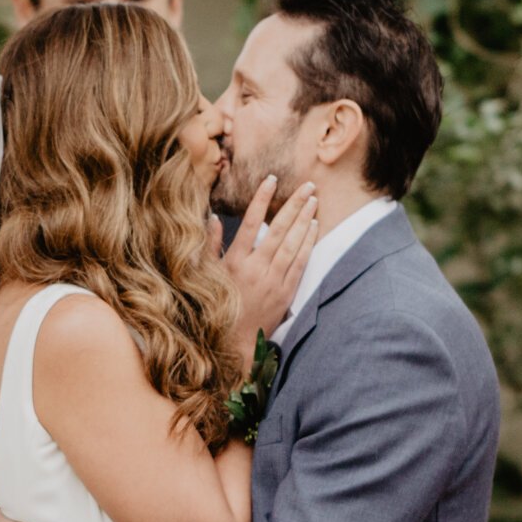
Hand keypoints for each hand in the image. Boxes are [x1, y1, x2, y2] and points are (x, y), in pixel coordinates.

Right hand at [214, 176, 319, 360]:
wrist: (235, 342)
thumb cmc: (218, 306)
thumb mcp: (207, 275)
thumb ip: (210, 246)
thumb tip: (213, 218)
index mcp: (235, 262)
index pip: (251, 222)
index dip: (261, 199)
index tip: (271, 180)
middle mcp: (256, 269)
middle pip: (279, 229)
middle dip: (295, 205)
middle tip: (308, 185)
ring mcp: (273, 281)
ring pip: (293, 244)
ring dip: (305, 220)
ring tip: (314, 201)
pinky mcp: (286, 292)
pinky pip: (300, 263)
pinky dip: (308, 244)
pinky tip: (314, 228)